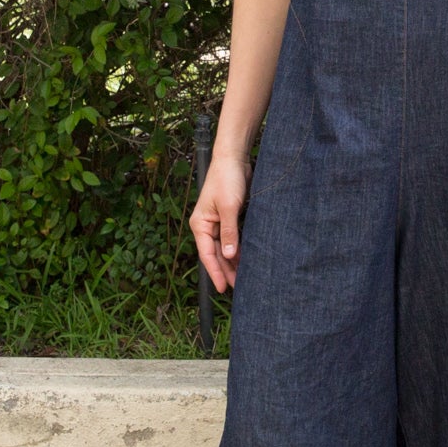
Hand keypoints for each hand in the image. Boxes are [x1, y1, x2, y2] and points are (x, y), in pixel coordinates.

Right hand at [192, 151, 249, 293]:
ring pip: (225, 248)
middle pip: (216, 254)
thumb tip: (230, 256)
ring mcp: (217, 222)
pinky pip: (232, 238)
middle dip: (226, 270)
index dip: (215, 272)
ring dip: (233, 261)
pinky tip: (246, 258)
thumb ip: (229, 232)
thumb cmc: (227, 179)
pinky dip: (238, 249)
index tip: (223, 288)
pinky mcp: (228, 217)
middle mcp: (207, 225)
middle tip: (238, 287)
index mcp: (200, 224)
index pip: (207, 254)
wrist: (234, 159)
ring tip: (244, 277)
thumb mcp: (229, 207)